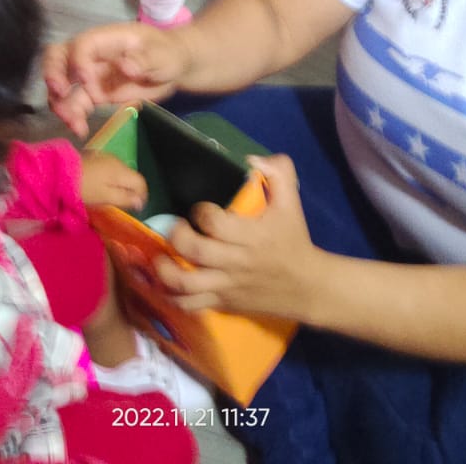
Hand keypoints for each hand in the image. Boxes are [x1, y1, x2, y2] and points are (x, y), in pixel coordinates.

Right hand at [42, 23, 192, 137]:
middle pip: (58, 55)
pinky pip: (75, 104)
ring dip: (60, 103)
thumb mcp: (162, 55)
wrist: (173, 69)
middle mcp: (92, 55)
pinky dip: (72, 117)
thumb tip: (126, 67)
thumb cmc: (167, 53)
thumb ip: (145, 59)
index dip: (79, 61)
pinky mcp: (93, 94)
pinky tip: (80, 129)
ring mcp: (90, 75)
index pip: (82, 44)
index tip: (88, 81)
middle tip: (59, 93)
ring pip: (61, 84)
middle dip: (52, 73)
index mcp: (107, 39)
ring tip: (73, 122)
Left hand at [80, 151, 147, 209]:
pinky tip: (101, 186)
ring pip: (121, 173)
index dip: (142, 196)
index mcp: (121, 171)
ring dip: (120, 185)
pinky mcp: (96, 157)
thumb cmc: (85, 188)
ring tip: (110, 197)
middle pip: (131, 176)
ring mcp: (106, 157)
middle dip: (130, 191)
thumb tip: (140, 201)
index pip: (141, 182)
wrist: (60, 172)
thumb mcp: (105, 197)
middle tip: (122, 204)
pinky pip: (111, 169)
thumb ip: (125, 199)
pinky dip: (111, 179)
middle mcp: (117, 161)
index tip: (136, 208)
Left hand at [154, 155, 325, 322]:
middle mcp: (236, 263)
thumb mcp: (291, 203)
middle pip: (195, 252)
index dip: (201, 212)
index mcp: (252, 237)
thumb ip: (278, 173)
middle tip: (174, 227)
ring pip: (186, 284)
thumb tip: (251, 158)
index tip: (199, 208)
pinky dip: (170, 297)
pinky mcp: (222, 303)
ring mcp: (226, 286)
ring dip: (164, 270)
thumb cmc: (293, 240)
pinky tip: (161, 284)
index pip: (215, 224)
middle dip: (177, 236)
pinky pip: (190, 306)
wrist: (307, 287)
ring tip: (158, 257)